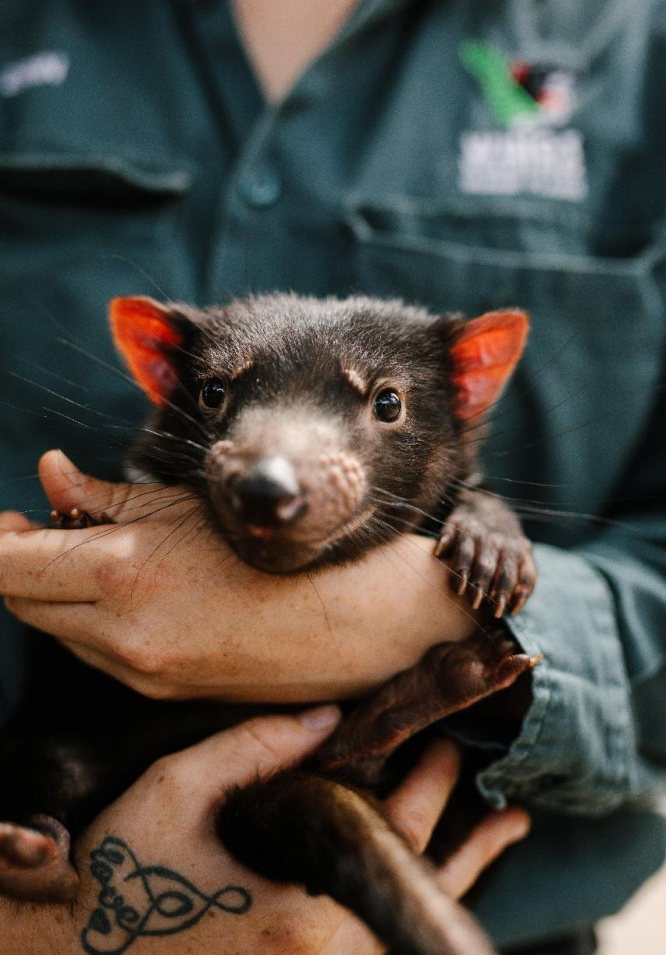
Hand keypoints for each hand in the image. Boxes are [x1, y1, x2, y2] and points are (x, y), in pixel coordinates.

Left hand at [0, 451, 475, 700]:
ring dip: (55, 594)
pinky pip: (97, 654)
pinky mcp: (159, 694)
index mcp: (121, 575)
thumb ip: (106, 496)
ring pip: (57, 631)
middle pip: (21, 603)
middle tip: (41, 526)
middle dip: (18, 564)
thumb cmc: (280, 546)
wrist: (356, 625)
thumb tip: (49, 474)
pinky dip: (91, 621)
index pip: (6, 567)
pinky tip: (131, 591)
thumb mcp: (188, 505)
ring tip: (96, 554)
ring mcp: (139, 675)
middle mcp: (119, 637)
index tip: (5, 521)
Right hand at [0, 711, 528, 954]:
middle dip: (458, 825)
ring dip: (463, 871)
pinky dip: (418, 897)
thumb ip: (253, 747)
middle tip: (488, 782)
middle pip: (414, 879)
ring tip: (508, 829)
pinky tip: (444, 872)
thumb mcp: (179, 790)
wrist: (87, 942)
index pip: (389, 832)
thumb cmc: (126, 865)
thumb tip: (326, 715)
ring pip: (406, 916)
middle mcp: (321, 948)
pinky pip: (378, 931)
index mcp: (300, 907)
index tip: (448, 739)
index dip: (428, 781)